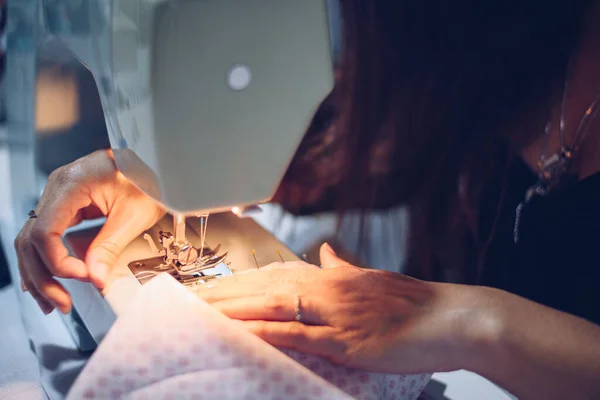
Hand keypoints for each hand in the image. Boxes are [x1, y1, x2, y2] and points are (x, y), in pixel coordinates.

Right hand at [14, 150, 164, 314]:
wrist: (155, 158)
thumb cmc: (149, 175)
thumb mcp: (134, 213)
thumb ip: (110, 246)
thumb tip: (95, 278)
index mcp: (71, 184)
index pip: (45, 231)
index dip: (58, 261)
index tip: (82, 276)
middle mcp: (57, 189)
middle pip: (31, 240)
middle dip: (43, 276)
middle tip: (61, 303)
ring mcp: (59, 197)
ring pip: (32, 241)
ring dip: (40, 273)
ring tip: (54, 301)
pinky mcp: (67, 206)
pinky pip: (46, 236)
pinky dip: (46, 260)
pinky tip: (48, 282)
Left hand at [198, 243, 493, 373]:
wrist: (451, 318)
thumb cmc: (412, 303)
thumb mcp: (371, 279)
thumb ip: (343, 267)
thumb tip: (325, 252)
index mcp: (330, 277)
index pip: (270, 277)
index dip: (234, 282)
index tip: (204, 287)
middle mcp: (326, 289)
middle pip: (261, 288)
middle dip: (219, 294)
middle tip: (180, 299)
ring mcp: (334, 313)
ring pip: (271, 307)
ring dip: (230, 309)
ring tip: (194, 314)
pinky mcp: (346, 340)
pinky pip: (298, 335)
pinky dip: (266, 333)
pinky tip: (239, 334)